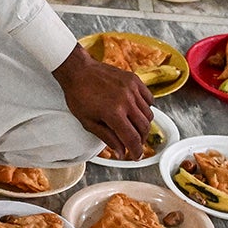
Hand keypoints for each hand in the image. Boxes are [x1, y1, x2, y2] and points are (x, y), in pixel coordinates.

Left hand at [54, 44, 152, 160]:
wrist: (78, 71)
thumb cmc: (79, 96)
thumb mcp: (88, 122)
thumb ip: (107, 138)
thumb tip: (120, 152)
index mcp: (113, 113)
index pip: (132, 138)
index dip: (136, 151)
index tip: (136, 156)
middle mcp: (126, 101)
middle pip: (144, 128)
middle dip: (141, 140)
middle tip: (134, 144)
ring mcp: (132, 89)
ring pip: (149, 114)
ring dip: (144, 125)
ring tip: (134, 128)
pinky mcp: (135, 80)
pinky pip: (149, 98)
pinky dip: (146, 108)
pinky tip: (136, 112)